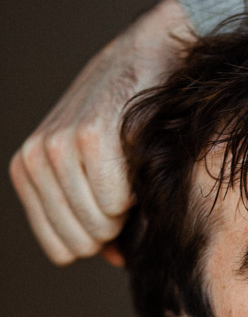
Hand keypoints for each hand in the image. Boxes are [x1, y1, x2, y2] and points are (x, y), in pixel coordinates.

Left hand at [9, 0, 191, 264]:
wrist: (150, 56)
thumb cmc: (129, 121)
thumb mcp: (100, 173)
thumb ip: (100, 222)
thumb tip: (116, 260)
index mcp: (28, 172)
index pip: (60, 250)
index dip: (97, 239)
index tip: (113, 210)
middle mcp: (34, 160)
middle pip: (79, 243)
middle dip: (111, 228)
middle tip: (124, 189)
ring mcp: (57, 147)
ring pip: (97, 226)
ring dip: (125, 210)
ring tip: (129, 172)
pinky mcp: (87, 138)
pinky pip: (114, 202)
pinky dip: (136, 192)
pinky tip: (136, 160)